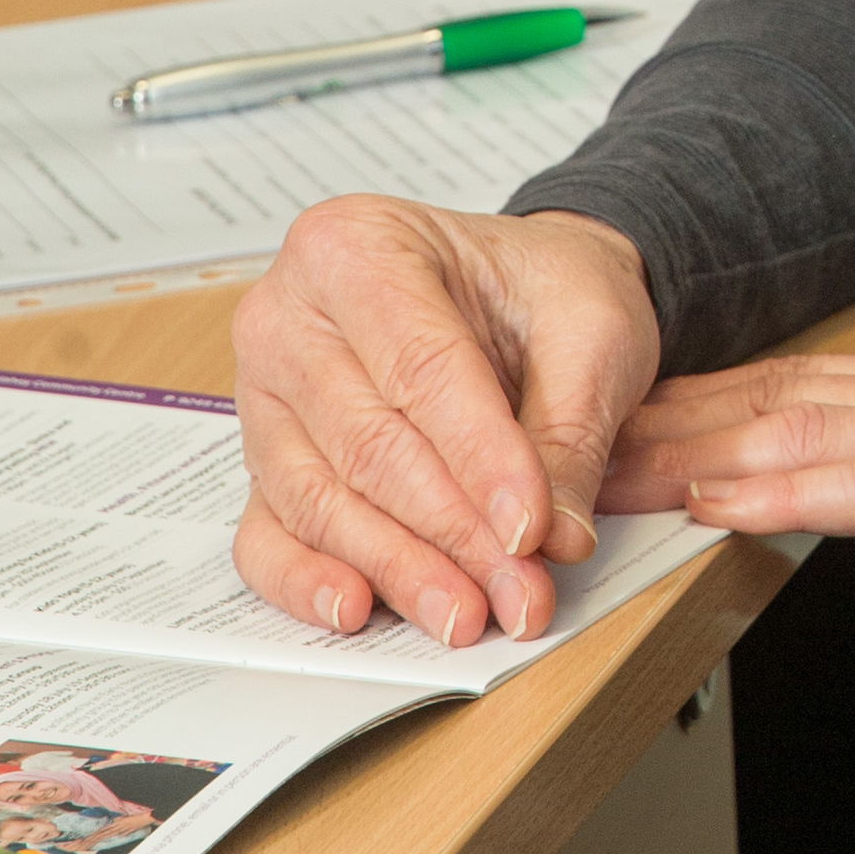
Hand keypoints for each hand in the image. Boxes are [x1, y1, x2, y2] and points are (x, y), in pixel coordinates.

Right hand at [231, 199, 659, 649]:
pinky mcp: (263, 462)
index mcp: (359, 242)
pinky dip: (308, 580)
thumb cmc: (543, 288)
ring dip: (398, 567)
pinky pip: (267, 535)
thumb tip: (552, 537)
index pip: (420, 367)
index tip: (531, 526)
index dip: (479, 457)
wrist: (522, 291)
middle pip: (367, 443)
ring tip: (468, 611)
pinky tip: (359, 608)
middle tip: (516, 589)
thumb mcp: (592, 327)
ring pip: (320, 499)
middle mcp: (290, 313)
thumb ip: (571, 429)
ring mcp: (265, 394)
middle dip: (449, 530)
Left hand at [601, 306, 854, 625]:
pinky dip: (786, 488)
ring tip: (612, 473)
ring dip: (694, 452)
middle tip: (575, 438)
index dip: (713, 401)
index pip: (811, 388)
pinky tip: (725, 500)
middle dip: (670, 422)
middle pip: (778, 398)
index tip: (636, 415)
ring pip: (800, 428)